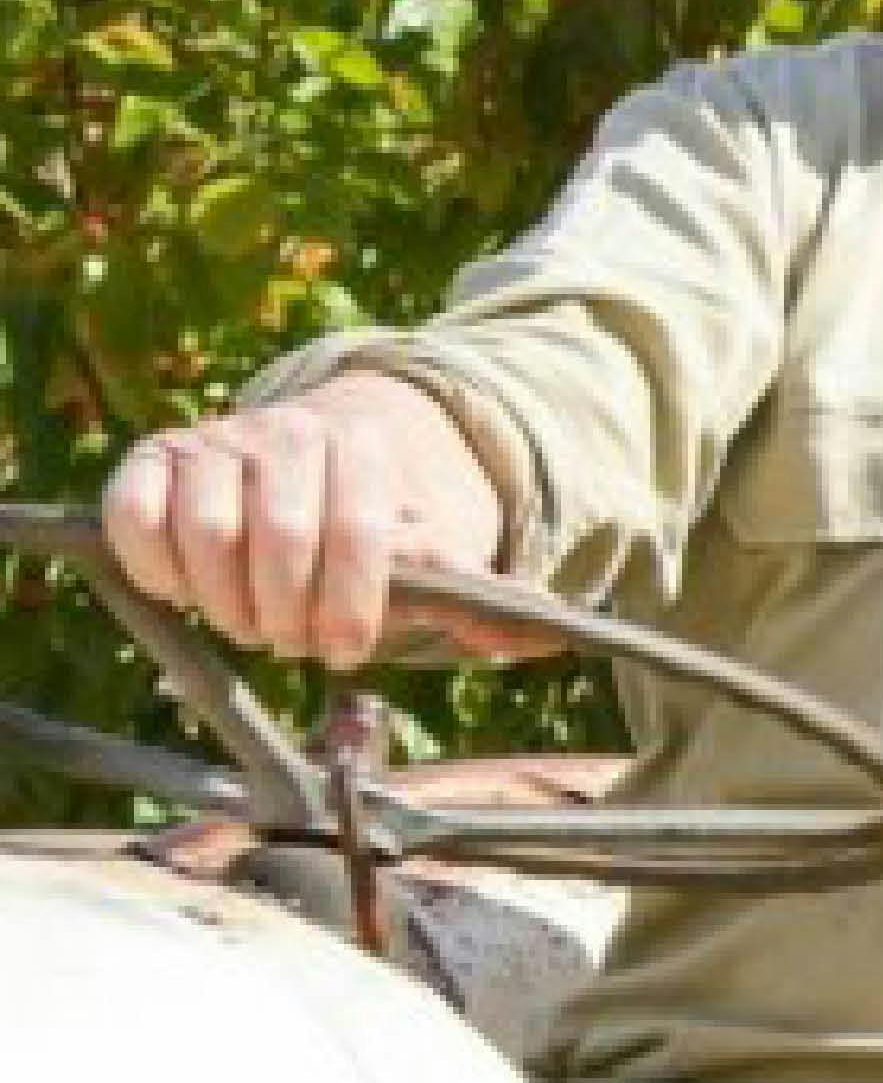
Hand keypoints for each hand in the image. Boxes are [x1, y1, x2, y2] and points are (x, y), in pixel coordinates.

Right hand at [97, 380, 512, 671]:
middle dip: (289, 614)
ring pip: (205, 532)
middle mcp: (285, 429)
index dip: (352, 608)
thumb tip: (546, 637)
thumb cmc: (384, 520)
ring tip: (251, 624)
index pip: (359, 533)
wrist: (323, 453)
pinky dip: (157, 569)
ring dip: (226, 602)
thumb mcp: (440, 550)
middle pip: (279, 537)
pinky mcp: (154, 462)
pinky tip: (188, 594)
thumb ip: (479, 596)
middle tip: (295, 644)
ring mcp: (214, 441)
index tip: (348, 652)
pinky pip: (136, 517)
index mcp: (364, 444)